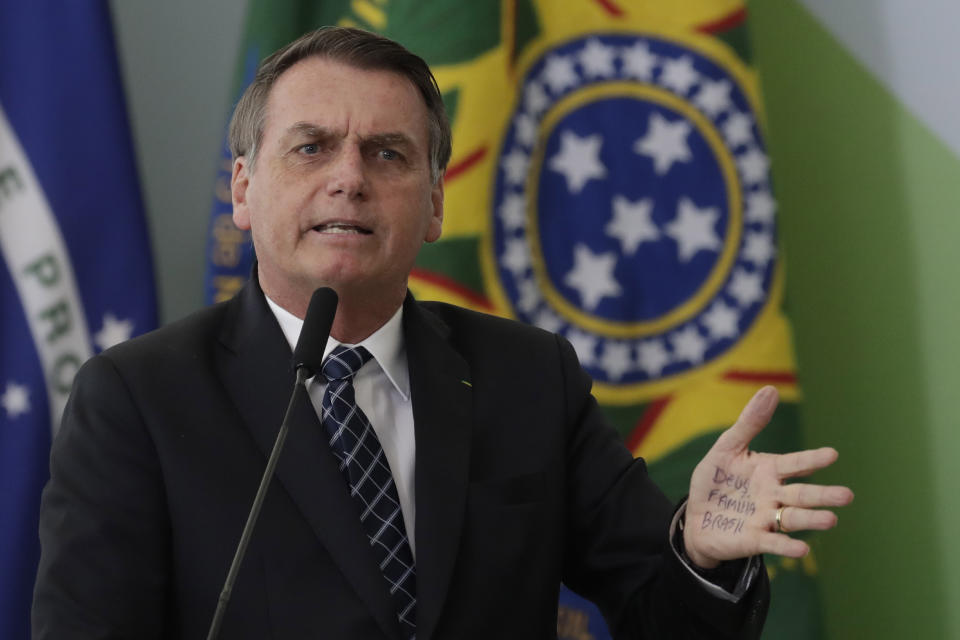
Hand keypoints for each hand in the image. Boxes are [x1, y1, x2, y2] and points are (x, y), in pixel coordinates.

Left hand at [682, 386, 853, 568]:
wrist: (695, 517)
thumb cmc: (715, 481)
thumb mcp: (727, 448)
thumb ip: (749, 423)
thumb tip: (770, 389)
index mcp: (769, 470)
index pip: (795, 463)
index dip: (811, 459)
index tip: (831, 454)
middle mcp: (773, 495)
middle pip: (801, 495)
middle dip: (823, 495)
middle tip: (847, 495)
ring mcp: (765, 518)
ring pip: (793, 519)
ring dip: (812, 520)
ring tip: (831, 519)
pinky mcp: (754, 540)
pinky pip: (773, 543)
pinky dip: (787, 546)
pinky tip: (803, 549)